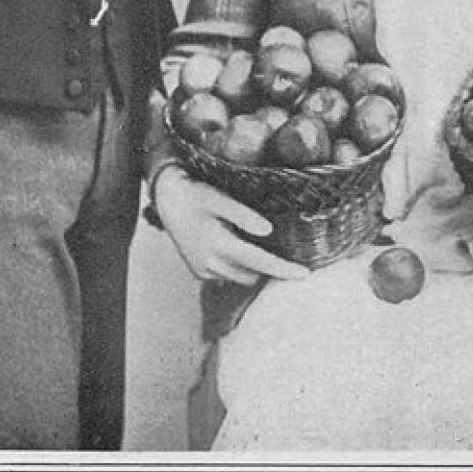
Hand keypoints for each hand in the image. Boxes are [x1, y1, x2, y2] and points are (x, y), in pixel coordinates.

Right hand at [153, 165, 309, 284]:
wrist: (167, 200)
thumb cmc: (197, 194)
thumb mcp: (220, 198)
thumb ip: (243, 214)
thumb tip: (268, 229)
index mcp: (219, 245)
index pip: (259, 262)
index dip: (283, 269)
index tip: (305, 273)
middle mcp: (211, 264)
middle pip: (252, 274)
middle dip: (268, 265)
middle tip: (279, 246)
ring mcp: (203, 271)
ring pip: (240, 277)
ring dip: (251, 266)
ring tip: (251, 241)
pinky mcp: (199, 272)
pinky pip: (227, 275)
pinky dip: (236, 265)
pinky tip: (233, 244)